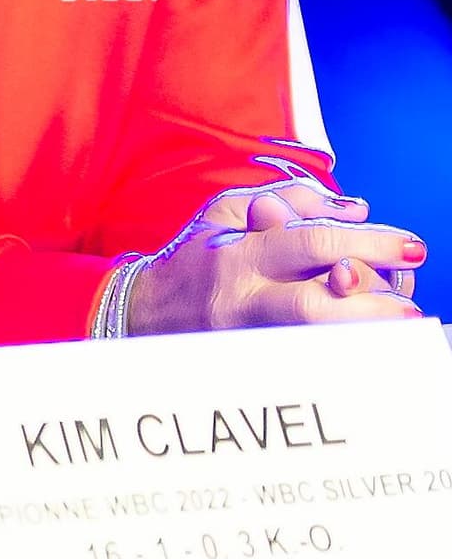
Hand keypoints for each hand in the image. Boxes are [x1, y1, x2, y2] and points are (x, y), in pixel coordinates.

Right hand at [121, 179, 423, 335]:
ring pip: (314, 341)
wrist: (145, 309)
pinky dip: (345, 349)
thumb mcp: (228, 210)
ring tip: (398, 323)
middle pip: (315, 306)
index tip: (413, 247)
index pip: (313, 244)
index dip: (370, 244)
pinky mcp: (250, 360)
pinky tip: (369, 341)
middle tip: (410, 305)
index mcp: (239, 254)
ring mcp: (245, 335)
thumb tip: (358, 210)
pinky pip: (307, 356)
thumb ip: (294, 198)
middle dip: (374, 304)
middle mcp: (242, 298)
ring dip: (364, 334)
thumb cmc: (197, 254)